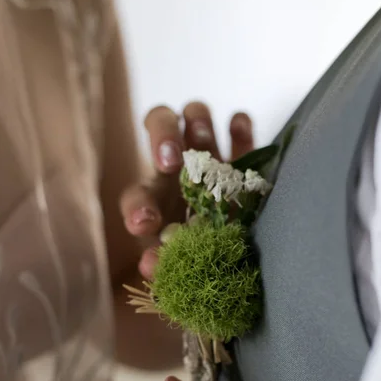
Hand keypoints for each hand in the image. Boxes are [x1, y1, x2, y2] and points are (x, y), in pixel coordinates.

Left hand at [120, 102, 253, 279]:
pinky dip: (239, 125)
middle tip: (170, 162)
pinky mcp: (243, 156)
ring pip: (196, 114)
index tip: (146, 224)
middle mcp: (178, 169)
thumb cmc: (202, 259)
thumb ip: (166, 266)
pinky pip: (240, 127)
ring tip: (202, 141)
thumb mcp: (183, 267)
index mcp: (156, 200)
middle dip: (162, 136)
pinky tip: (238, 129)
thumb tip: (151, 266)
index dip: (138, 207)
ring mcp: (211, 156)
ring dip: (198, 121)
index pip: (138, 196)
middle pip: (159, 123)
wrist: (237, 254)